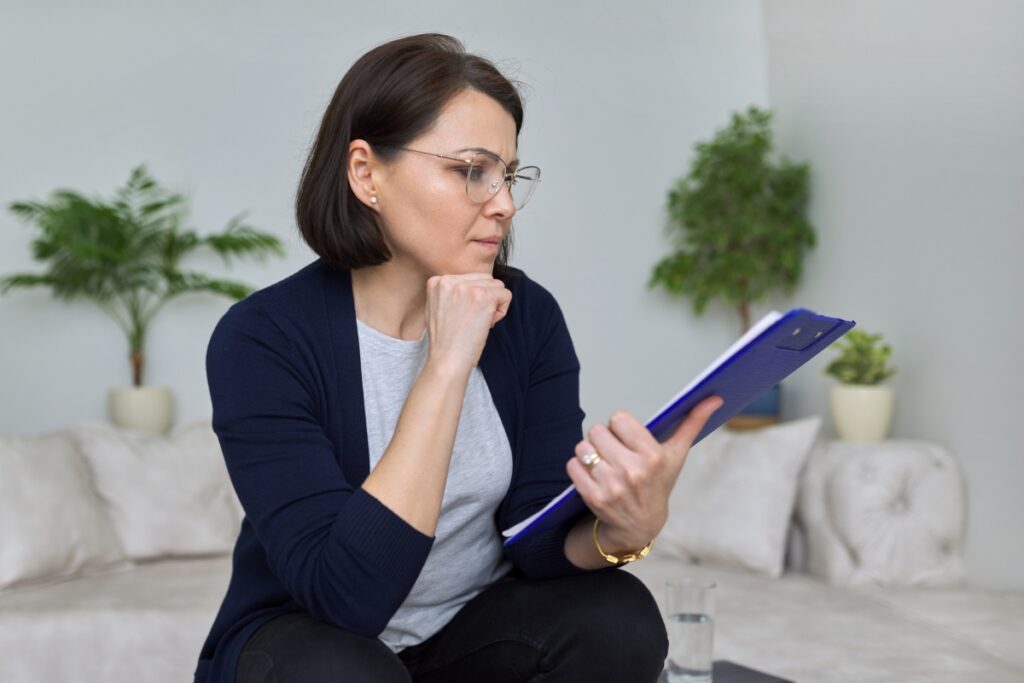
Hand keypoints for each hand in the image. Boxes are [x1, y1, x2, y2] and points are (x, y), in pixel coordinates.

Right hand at [424, 273, 511, 374]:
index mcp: (436, 281)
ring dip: (494, 304)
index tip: (462, 317)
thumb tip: (475, 284)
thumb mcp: (439, 308)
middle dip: (485, 299)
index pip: (469, 278)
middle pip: (484, 279)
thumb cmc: (446, 341)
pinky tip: (488, 324)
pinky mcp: (483, 297)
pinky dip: (502, 311)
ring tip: (478, 322)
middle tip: (473, 321)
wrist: (447, 360)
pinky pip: (506, 295)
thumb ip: (452, 292)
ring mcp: (466, 287)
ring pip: (497, 286)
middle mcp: (449, 280)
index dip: (472, 298)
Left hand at [566, 395, 724, 551]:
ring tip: (605, 464)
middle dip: (604, 439)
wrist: (641, 525)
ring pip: (583, 447)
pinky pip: (572, 465)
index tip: (628, 439)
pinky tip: (594, 476)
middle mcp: (632, 471)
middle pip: (597, 430)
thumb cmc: (658, 483)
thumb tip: (714, 397)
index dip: (620, 427)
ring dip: (590, 453)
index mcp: (652, 456)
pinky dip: (579, 467)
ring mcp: (611, 486)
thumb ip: (693, 422)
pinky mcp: (593, 497)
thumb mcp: (676, 454)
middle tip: (615, 453)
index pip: (619, 418)